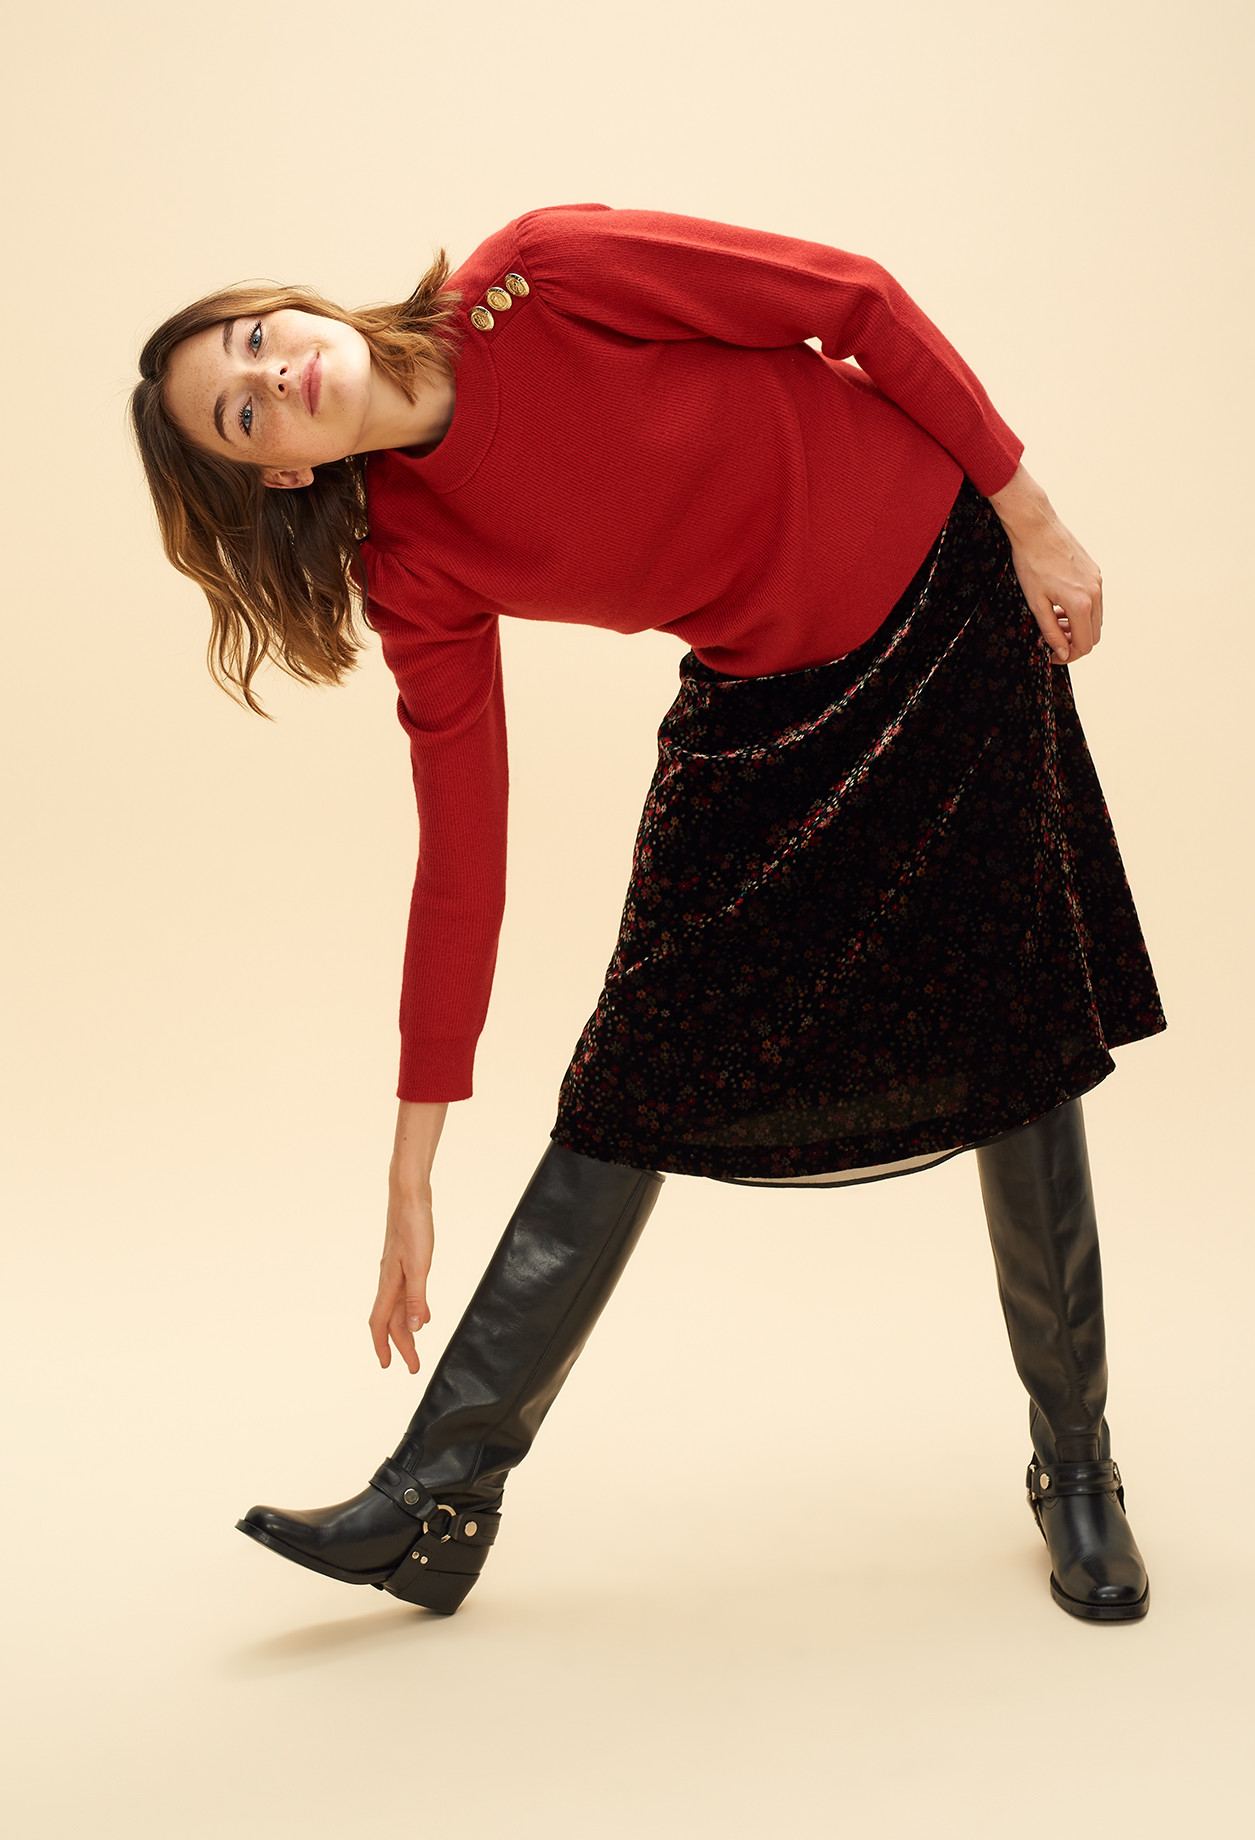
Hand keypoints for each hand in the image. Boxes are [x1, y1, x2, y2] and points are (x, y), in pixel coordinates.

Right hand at [369, 1185, 433, 1372]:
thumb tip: (414, 1329)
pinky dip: (410, 1309)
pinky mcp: (403, 1262)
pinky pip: (403, 1294)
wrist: (409, 1197)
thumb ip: (417, 1298)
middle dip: (400, 1345)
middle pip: (390, 1321)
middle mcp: (389, 1280)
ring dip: (404, 1329)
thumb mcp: (420, 1266)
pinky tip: (420, 1312)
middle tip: (413, 1366)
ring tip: (415, 1345)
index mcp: (389, 1283)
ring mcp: (395, 1271)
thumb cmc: (414, 1228)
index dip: (384, 1346)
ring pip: (396, 1308)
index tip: (390, 1366)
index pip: (381, 1324)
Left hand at [988, 465, 1102, 664]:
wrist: (1036, 528)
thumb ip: (1050, 631)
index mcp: (1081, 604)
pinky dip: (1080, 611)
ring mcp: (1097, 581)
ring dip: (1077, 627)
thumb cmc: (1031, 562)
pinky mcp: (1094, 572)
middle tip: (1053, 641)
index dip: (1068, 656)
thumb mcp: (1036, 603)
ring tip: (1054, 622)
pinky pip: (1094, 601)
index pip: (1084, 645)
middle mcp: (1095, 593)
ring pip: (1096, 618)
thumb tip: (1063, 652)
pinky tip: (1059, 605)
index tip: (1052, 655)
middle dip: (1074, 643)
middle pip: (1094, 634)